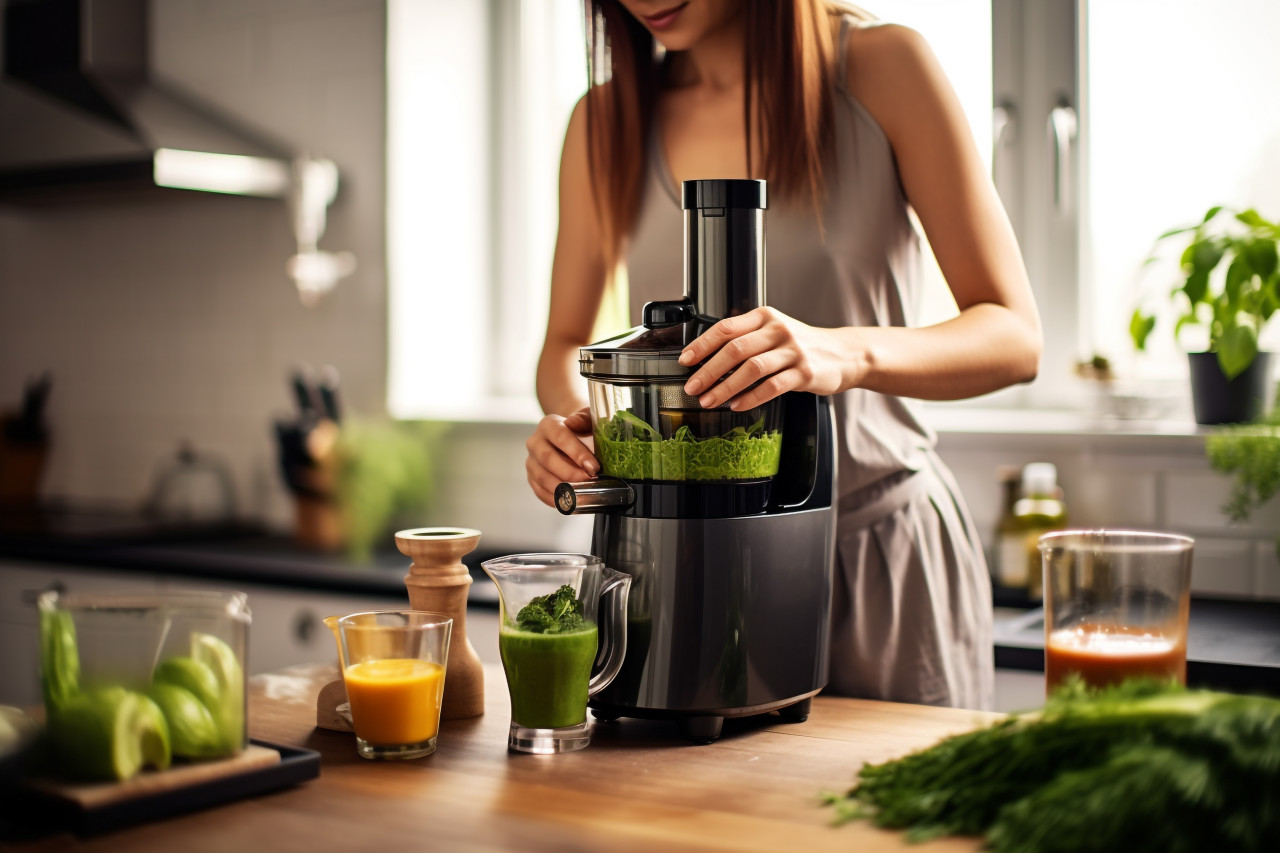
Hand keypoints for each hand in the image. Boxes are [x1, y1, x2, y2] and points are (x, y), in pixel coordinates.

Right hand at [525, 408, 598, 506]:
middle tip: (589, 480)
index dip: (577, 453)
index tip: (594, 467)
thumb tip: (573, 422)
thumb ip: (583, 417)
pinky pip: (540, 491)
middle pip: (548, 459)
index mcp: (548, 425)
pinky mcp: (531, 477)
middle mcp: (535, 442)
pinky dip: (554, 499)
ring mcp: (531, 461)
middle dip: (570, 473)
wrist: (573, 437)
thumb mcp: (588, 419)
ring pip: (542, 477)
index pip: (560, 437)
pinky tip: (569, 501)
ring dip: (562, 488)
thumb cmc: (583, 429)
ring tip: (581, 493)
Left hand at [677, 307, 853, 409]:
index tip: (685, 360)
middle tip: (693, 387)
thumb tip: (705, 360)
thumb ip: (745, 339)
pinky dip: (751, 397)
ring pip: (752, 369)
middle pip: (735, 349)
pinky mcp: (805, 372)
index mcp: (765, 317)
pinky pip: (772, 387)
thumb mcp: (773, 332)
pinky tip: (737, 405)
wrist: (842, 354)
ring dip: (726, 387)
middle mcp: (778, 330)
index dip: (702, 344)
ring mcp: (793, 351)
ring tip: (710, 400)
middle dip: (709, 370)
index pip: (726, 327)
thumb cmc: (799, 346)